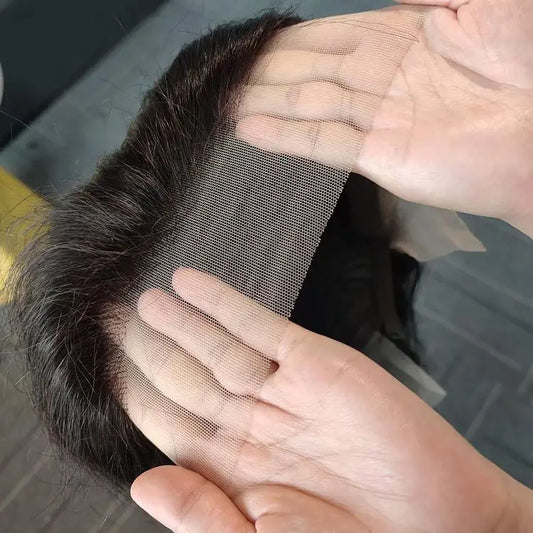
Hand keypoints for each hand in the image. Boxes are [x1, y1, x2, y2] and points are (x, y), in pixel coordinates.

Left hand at [124, 268, 529, 531]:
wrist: (444, 525)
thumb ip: (204, 516)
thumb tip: (143, 485)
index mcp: (236, 468)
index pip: (169, 422)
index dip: (136, 393)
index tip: (106, 367)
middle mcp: (255, 422)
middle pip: (185, 377)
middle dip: (148, 350)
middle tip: (111, 320)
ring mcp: (286, 390)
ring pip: (217, 346)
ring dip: (179, 322)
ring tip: (142, 301)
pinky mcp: (319, 363)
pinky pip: (261, 328)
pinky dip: (226, 304)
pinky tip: (190, 284)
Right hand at [235, 2, 532, 235]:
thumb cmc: (521, 60)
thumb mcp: (478, 0)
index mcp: (396, 38)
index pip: (327, 37)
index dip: (287, 42)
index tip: (250, 46)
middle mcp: (377, 78)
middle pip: (308, 73)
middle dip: (265, 74)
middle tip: (223, 77)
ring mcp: (375, 119)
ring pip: (307, 105)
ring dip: (264, 103)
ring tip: (223, 103)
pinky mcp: (378, 156)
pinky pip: (322, 141)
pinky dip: (284, 136)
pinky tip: (248, 130)